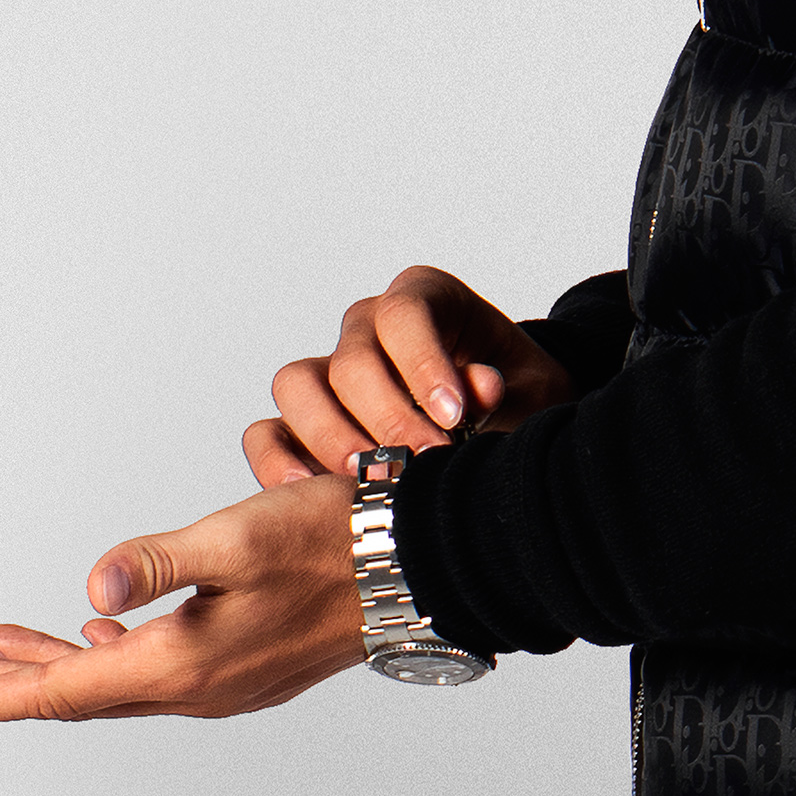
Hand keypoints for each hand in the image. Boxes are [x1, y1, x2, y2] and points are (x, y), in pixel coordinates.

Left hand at [0, 476, 363, 733]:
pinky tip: (102, 636)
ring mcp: (224, 681)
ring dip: (55, 666)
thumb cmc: (335, 540)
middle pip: (80, 694)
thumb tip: (92, 585)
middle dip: (7, 683)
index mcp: (184, 663)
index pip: (66, 690)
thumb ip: (159, 561)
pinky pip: (153, 673)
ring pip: (114, 682)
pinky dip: (109, 658)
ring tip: (1, 652)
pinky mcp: (246, 663)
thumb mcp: (238, 535)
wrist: (421, 565)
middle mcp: (198, 687)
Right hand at [245, 264, 577, 488]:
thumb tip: (480, 385)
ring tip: (368, 479)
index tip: (454, 414)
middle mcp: (367, 330)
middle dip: (388, 417)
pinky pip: (266, 432)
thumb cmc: (515, 399)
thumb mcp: (530, 388)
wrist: (504, 427)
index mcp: (422, 301)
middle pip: (352, 359)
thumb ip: (506, 386)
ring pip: (296, 385)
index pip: (405, 314)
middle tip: (422, 461)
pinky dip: (279, 463)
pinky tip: (315, 494)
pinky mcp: (300, 424)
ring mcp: (328, 374)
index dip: (423, 363)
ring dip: (331, 437)